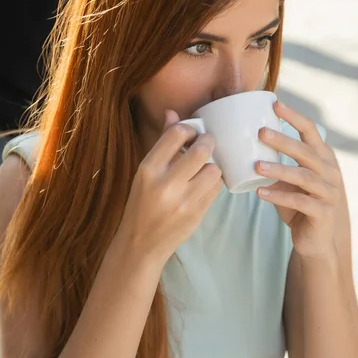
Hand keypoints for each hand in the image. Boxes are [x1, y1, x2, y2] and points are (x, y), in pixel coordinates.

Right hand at [119, 109, 223, 264]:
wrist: (141, 244)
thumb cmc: (141, 204)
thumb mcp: (145, 173)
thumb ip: (162, 144)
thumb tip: (172, 113)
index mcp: (148, 169)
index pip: (176, 135)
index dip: (189, 128)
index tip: (191, 132)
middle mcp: (166, 184)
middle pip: (201, 150)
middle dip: (208, 142)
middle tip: (207, 144)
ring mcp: (184, 201)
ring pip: (214, 170)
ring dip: (213, 165)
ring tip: (205, 167)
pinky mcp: (197, 214)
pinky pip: (216, 189)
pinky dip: (214, 182)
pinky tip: (206, 183)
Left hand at [255, 101, 341, 257]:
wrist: (315, 240)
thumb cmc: (298, 205)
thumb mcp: (288, 181)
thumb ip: (276, 164)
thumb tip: (239, 147)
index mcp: (323, 158)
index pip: (311, 131)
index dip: (294, 117)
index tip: (275, 104)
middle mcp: (330, 172)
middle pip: (306, 151)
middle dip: (283, 140)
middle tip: (260, 132)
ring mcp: (329, 193)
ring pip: (303, 176)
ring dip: (279, 169)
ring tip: (256, 166)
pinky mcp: (322, 212)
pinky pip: (300, 201)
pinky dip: (279, 196)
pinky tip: (260, 192)